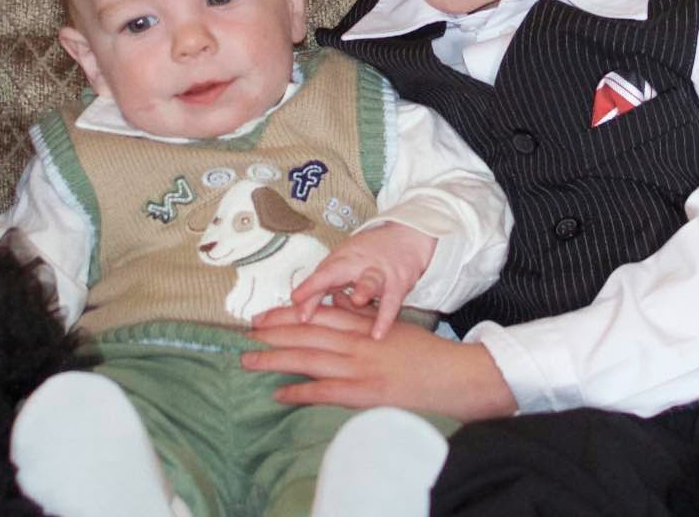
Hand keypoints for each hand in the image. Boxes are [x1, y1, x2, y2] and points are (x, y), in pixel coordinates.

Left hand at [242, 303, 516, 420]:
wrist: (454, 375)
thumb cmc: (424, 352)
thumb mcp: (390, 324)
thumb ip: (361, 316)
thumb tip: (335, 303)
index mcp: (362, 325)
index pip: (316, 316)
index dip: (284, 315)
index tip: (261, 317)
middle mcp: (356, 343)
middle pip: (305, 334)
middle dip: (271, 334)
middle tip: (245, 335)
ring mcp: (359, 368)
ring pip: (308, 359)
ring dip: (274, 359)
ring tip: (248, 360)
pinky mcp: (365, 393)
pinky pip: (325, 392)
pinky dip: (299, 392)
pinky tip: (278, 393)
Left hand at [290, 223, 437, 338]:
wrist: (406, 238)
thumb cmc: (367, 256)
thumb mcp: (343, 268)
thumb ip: (323, 290)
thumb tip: (297, 312)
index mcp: (338, 260)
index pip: (317, 274)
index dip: (306, 288)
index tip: (293, 300)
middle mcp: (356, 264)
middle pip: (334, 273)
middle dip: (319, 286)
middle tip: (306, 309)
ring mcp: (378, 272)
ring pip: (370, 280)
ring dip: (363, 288)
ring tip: (357, 299)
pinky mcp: (398, 283)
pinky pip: (391, 303)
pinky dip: (384, 318)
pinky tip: (377, 334)